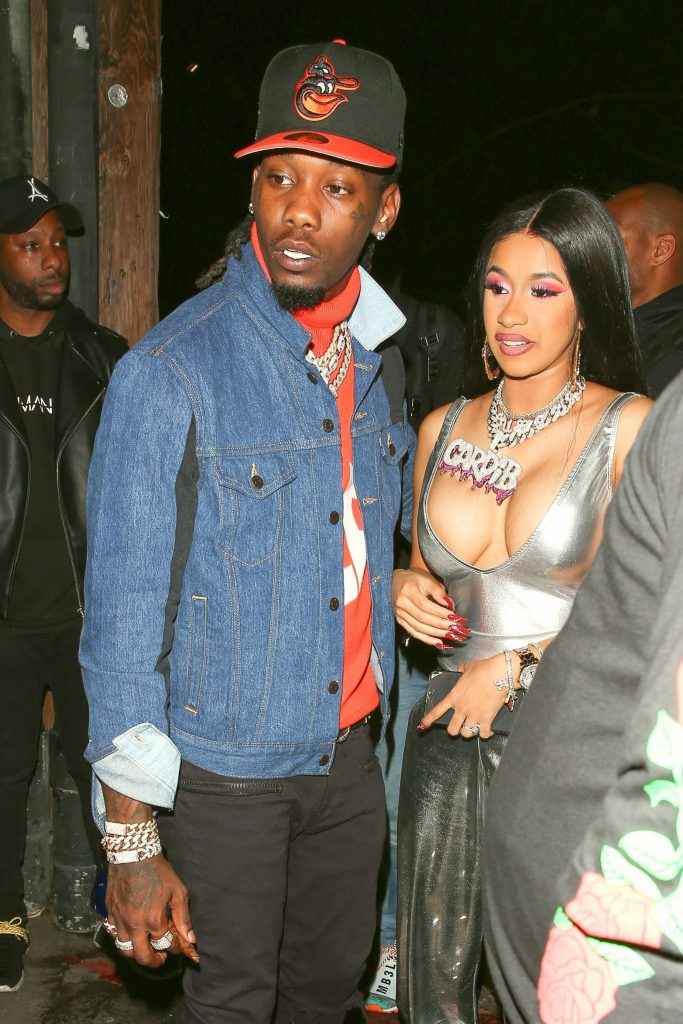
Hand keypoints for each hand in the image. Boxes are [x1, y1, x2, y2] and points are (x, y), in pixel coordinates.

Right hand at [105, 853, 195, 967]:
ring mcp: (120, 921)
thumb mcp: (177, 891)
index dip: (174, 948)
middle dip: (154, 962)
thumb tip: (191, 939)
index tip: (178, 945)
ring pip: (125, 950)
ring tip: (145, 948)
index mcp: (154, 920)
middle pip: (142, 957)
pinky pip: (114, 936)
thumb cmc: (158, 871)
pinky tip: (131, 934)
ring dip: (137, 953)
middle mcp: (135, 925)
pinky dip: (123, 940)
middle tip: (161, 958)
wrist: (133, 853)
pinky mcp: (109, 914)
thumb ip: (183, 917)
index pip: (165, 945)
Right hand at [393, 568, 468, 647]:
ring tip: (450, 636)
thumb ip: (438, 591)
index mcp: (408, 590)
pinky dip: (427, 639)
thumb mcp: (427, 579)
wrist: (396, 581)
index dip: (440, 613)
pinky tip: (438, 642)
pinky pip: (414, 633)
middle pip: (423, 618)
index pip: (425, 605)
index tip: (454, 617)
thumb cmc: (414, 579)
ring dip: (436, 634)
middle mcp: (402, 603)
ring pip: (419, 628)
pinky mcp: (400, 621)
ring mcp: (400, 614)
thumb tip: (449, 605)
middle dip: (441, 625)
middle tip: (456, 628)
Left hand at [418, 652, 510, 738]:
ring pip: (466, 734)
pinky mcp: (487, 718)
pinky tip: (488, 730)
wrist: (499, 673)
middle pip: (452, 730)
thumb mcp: (469, 667)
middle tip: (460, 726)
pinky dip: (486, 734)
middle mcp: (462, 708)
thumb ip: (462, 669)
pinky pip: (483, 734)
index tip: (423, 726)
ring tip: (474, 728)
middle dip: (454, 730)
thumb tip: (461, 668)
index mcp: (454, 696)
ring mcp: (474, 715)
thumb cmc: (484, 668)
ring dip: (470, 732)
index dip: (429, 720)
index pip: (437, 710)